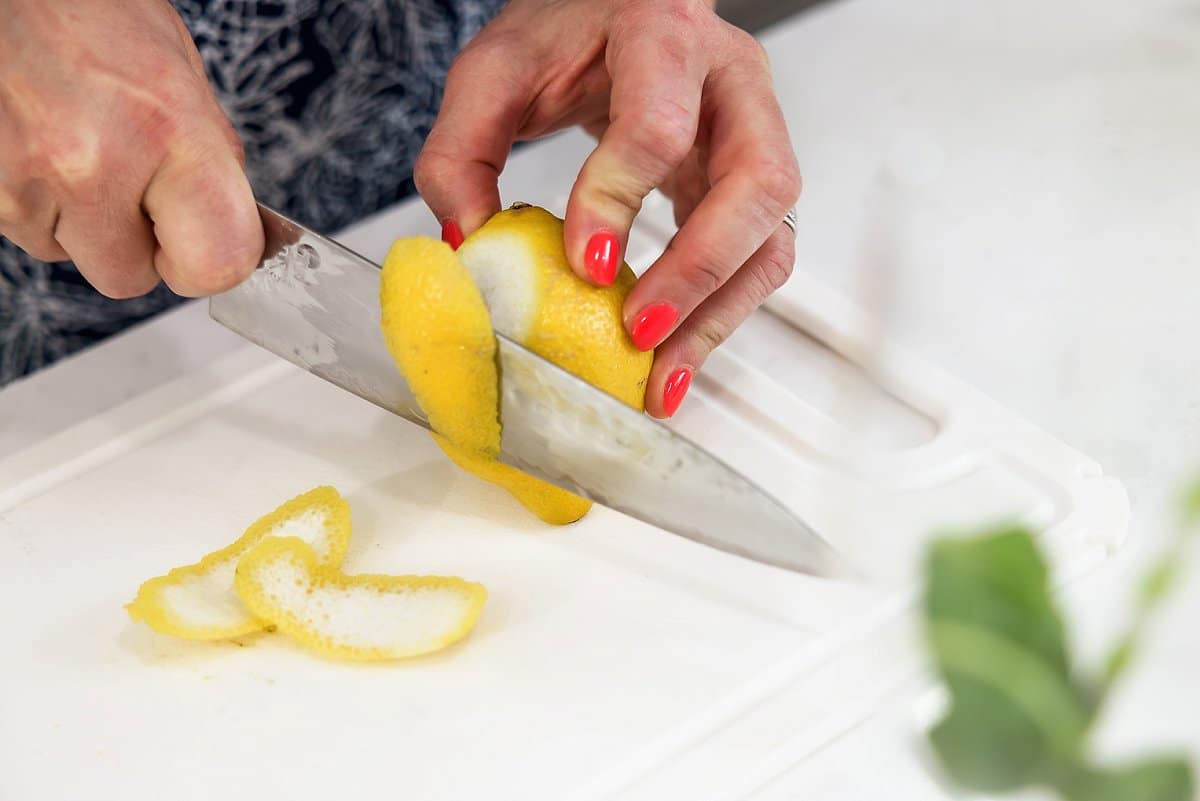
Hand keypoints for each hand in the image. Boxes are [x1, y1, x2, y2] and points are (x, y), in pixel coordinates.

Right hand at [0, 0, 261, 297]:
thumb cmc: (89, 14)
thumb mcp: (179, 72)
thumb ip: (208, 156)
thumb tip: (229, 219)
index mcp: (169, 130)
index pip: (216, 263)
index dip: (211, 264)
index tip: (201, 244)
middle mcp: (94, 163)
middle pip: (129, 278)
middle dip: (134, 243)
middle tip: (130, 183)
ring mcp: (25, 180)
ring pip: (70, 255)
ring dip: (79, 219)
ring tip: (74, 144)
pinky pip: (25, 229)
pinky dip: (36, 199)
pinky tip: (40, 142)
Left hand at [416, 0, 800, 417]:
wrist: (622, 8)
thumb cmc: (568, 32)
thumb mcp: (496, 70)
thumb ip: (461, 148)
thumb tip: (470, 245)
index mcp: (664, 33)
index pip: (660, 124)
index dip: (620, 199)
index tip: (583, 264)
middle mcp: (732, 82)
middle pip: (758, 184)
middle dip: (698, 271)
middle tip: (638, 331)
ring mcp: (758, 132)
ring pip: (773, 234)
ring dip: (719, 314)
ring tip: (663, 377)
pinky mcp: (755, 183)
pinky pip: (761, 258)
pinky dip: (721, 315)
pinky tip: (675, 358)